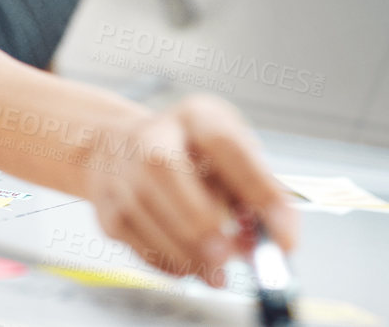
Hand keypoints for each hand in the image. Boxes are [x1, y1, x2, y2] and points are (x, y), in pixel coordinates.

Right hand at [85, 95, 297, 284]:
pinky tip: (188, 267)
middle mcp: (154, 134)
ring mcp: (121, 167)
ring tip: (216, 272)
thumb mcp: (230, 156)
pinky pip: (131, 238)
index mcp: (196, 116)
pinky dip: (164, 261)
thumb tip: (274, 238)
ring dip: (184, 252)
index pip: (227, 144)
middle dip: (198, 221)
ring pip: (142, 210)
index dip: (257, 190)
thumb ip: (253, 193)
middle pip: (164, 169)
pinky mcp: (105, 203)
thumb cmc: (189, 154)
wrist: (122, 148)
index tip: (283, 234)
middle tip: (229, 257)